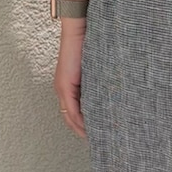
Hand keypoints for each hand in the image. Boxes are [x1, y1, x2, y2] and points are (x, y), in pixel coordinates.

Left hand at [54, 19, 86, 138]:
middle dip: (82, 131)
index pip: (74, 112)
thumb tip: (109, 95)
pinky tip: (89, 127)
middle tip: (98, 141)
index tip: (97, 134)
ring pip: (70, 117)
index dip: (84, 125)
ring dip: (82, 128)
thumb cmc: (89, 45)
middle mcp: (62, 90)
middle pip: (70, 119)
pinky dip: (80, 119)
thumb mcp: (94, 69)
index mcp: (69, 87)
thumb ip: (97, 83)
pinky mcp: (65, 85)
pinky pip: (71, 109)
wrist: (79, 30)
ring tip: (96, 138)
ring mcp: (62, 88)